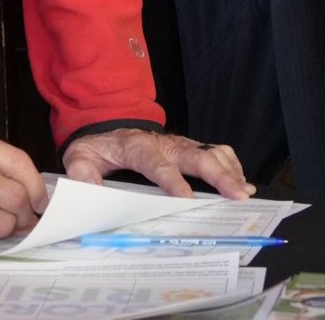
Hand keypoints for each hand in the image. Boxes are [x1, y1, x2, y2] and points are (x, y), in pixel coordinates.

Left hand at [63, 129, 254, 200]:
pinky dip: (232, 165)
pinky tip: (242, 182)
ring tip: (244, 192)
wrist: (108, 125)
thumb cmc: (98, 147)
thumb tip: (91, 192)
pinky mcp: (189, 146)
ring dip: (229, 171)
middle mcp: (163, 143)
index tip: (186, 199)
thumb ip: (83, 174)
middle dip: (218, 175)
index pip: (157, 164)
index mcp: (137, 147)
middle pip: (195, 156)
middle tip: (236, 195)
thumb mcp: (80, 158)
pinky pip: (216, 150)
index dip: (172, 181)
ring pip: (210, 151)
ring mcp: (180, 143)